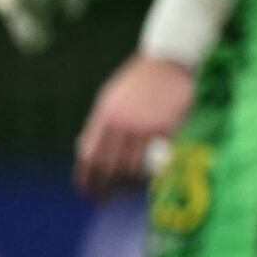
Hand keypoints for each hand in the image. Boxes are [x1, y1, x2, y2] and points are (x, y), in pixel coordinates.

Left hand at [74, 53, 193, 195]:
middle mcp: (122, 124)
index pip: (89, 158)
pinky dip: (153, 175)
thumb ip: (101, 124)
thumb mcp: (111, 98)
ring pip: (133, 168)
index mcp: (104, 117)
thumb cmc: (139, 80)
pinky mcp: (168, 127)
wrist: (169, 58)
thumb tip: (87, 151)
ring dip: (130, 186)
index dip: (87, 180)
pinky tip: (151, 181)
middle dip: (106, 189)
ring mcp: (145, 127)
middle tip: (108, 199)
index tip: (89, 193)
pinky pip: (158, 159)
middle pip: (109, 168)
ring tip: (129, 193)